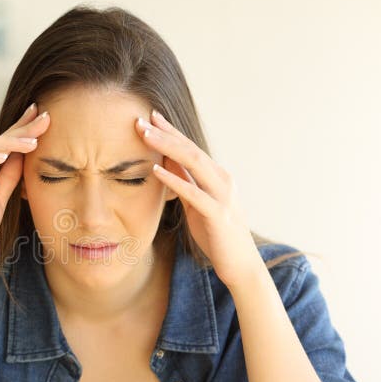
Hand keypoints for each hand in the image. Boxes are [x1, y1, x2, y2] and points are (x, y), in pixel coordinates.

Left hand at [135, 110, 261, 286]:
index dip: (171, 131)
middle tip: (141, 120)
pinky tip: (156, 170)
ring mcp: (223, 196)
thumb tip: (165, 162)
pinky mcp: (218, 215)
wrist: (240, 265)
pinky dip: (175, 180)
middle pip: (191, 149)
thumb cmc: (216, 235)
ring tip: (145, 135)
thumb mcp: (196, 205)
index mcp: (218, 177)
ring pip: (194, 163)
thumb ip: (185, 182)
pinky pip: (194, 193)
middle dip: (165, 133)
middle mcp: (223, 181)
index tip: (151, 116)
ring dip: (168, 147)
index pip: (191, 148)